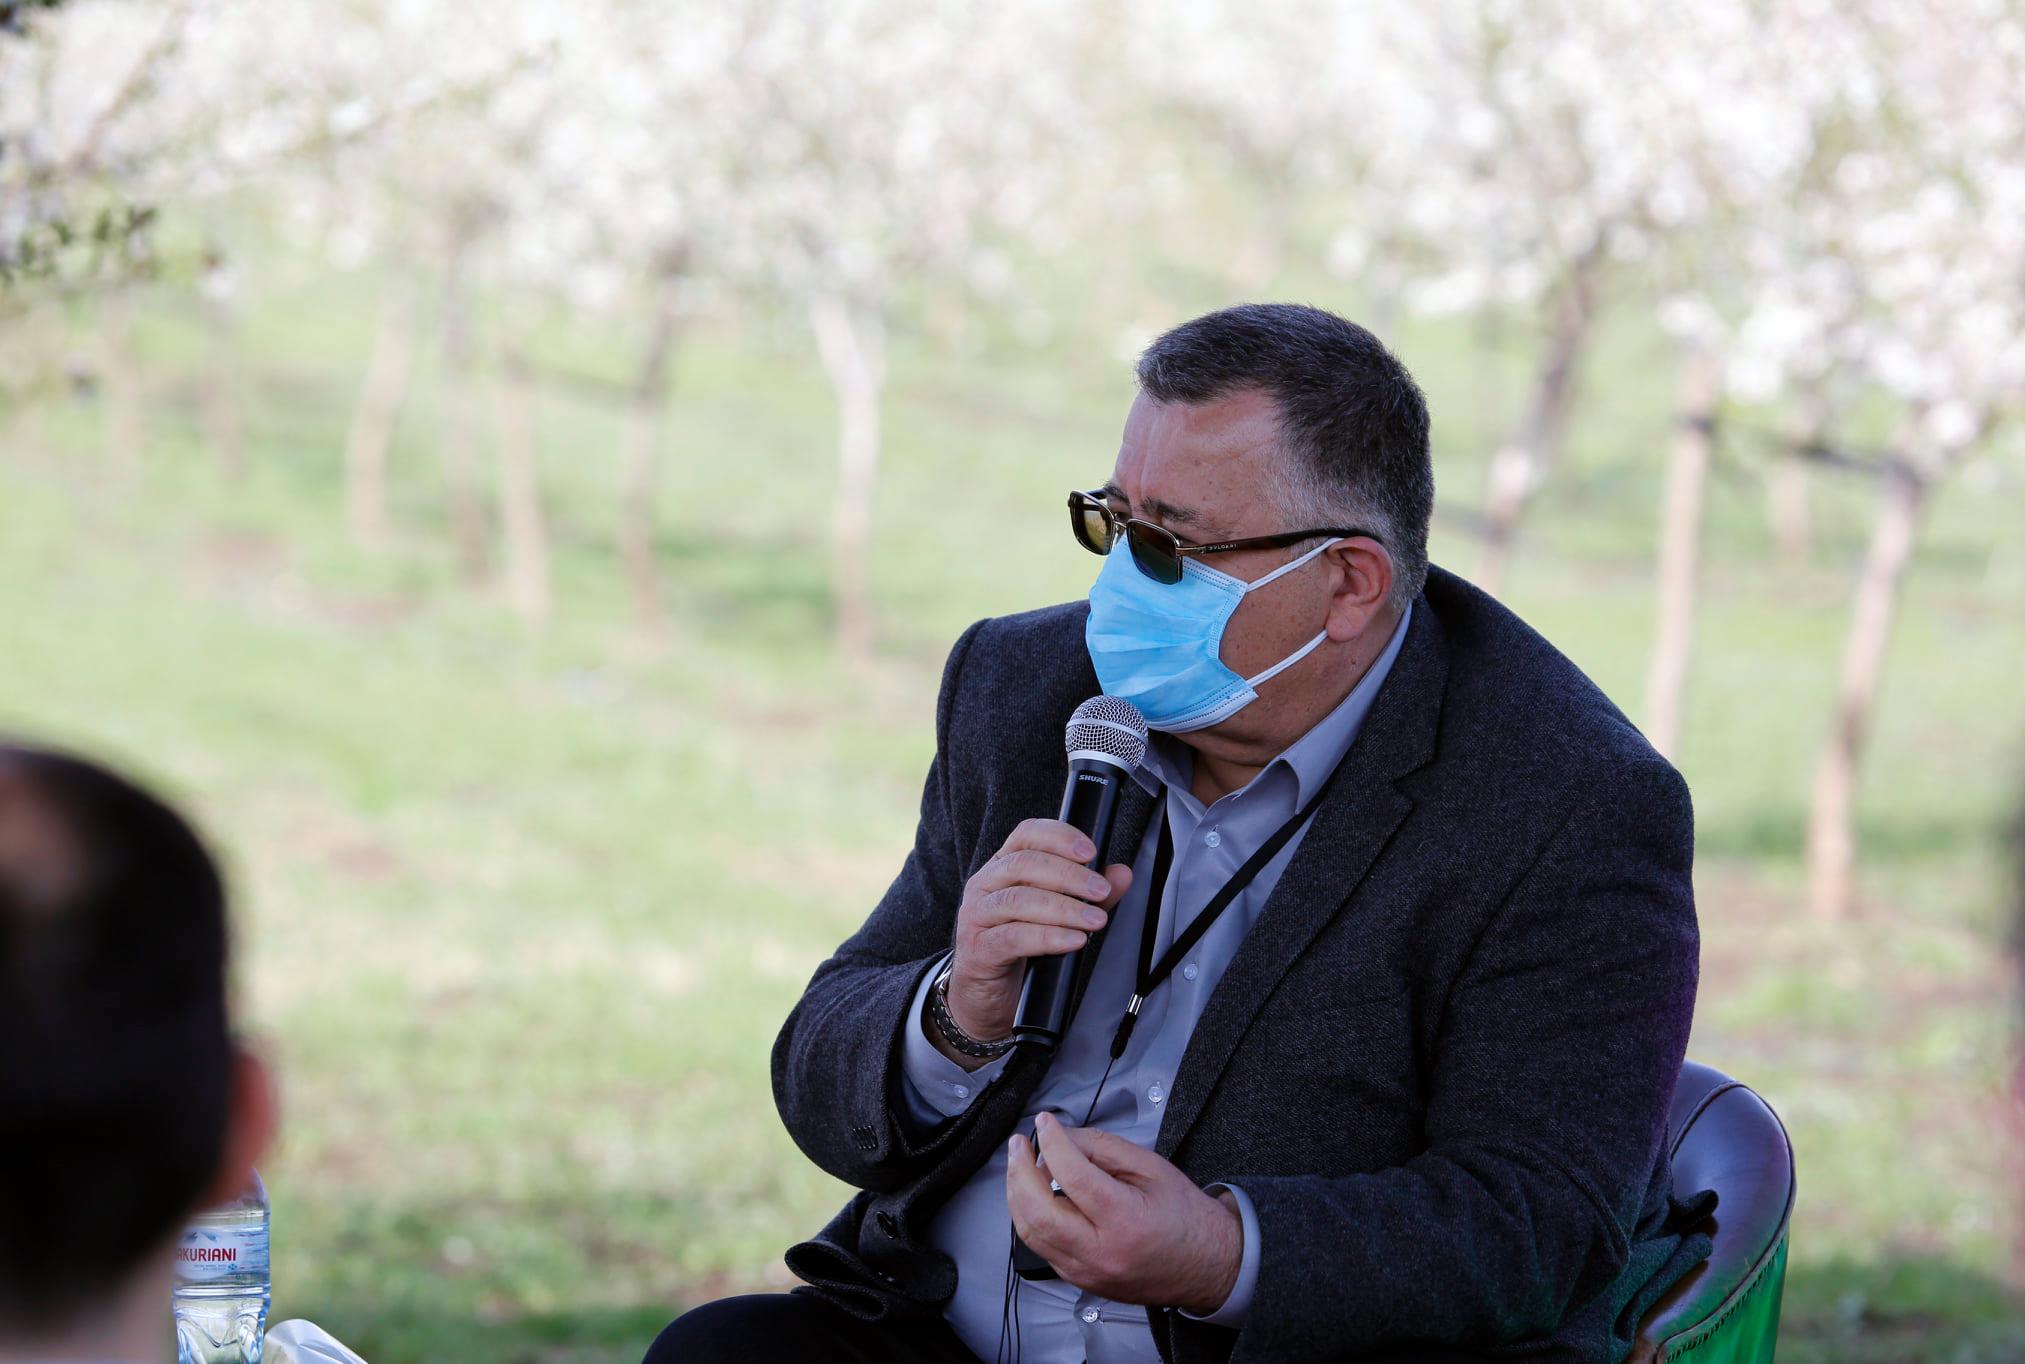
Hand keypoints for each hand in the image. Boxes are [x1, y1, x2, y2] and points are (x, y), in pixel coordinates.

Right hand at [942, 819, 1131, 1049]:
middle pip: (1025, 864)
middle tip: (1101, 891)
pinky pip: (1014, 937)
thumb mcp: (1057, 915)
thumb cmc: (1020, 947)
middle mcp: (985, 884)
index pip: (1027, 834)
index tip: (1091, 852)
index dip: (1059, 836)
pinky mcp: (978, 949)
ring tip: (1095, 921)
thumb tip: (1121, 874)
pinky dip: (1048, 937)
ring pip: (1019, 900)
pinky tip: (1073, 940)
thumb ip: (1088, 894)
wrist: (985, 995)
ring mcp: (977, 916)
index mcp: (1002, 867)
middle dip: (1069, 875)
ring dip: (1063, 908)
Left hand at [1007, 1112, 1242, 1314]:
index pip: (1073, 1176)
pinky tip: (1034, 1195)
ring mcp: (1087, 1273)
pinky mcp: (1080, 1280)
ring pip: (1031, 1233)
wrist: (1208, 1266)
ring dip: (1017, 1194)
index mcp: (1125, 1221)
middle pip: (1038, 1212)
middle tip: (1019, 1144)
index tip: (1044, 1122)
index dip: (1052, 1143)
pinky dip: (1031, 1217)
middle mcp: (1101, 1253)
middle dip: (1020, 1171)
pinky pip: (1042, 1247)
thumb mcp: (1152, 1168)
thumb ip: (1104, 1149)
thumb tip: (1064, 1138)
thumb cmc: (1186, 1217)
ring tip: (1021, 1165)